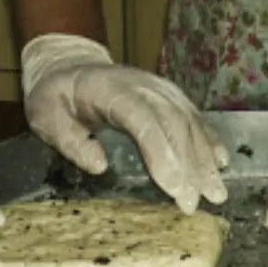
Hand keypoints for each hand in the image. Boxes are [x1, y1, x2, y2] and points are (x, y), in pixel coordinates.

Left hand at [21, 34, 228, 213]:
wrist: (70, 66)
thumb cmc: (56, 97)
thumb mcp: (45, 116)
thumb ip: (69, 139)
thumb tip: (100, 165)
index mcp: (111, 90)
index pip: (144, 121)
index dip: (163, 155)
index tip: (175, 190)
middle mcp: (144, 86)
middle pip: (175, 124)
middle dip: (190, 166)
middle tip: (199, 201)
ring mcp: (161, 89)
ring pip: (189, 123)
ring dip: (205, 159)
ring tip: (217, 192)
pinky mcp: (170, 96)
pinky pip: (195, 118)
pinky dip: (209, 140)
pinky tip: (222, 162)